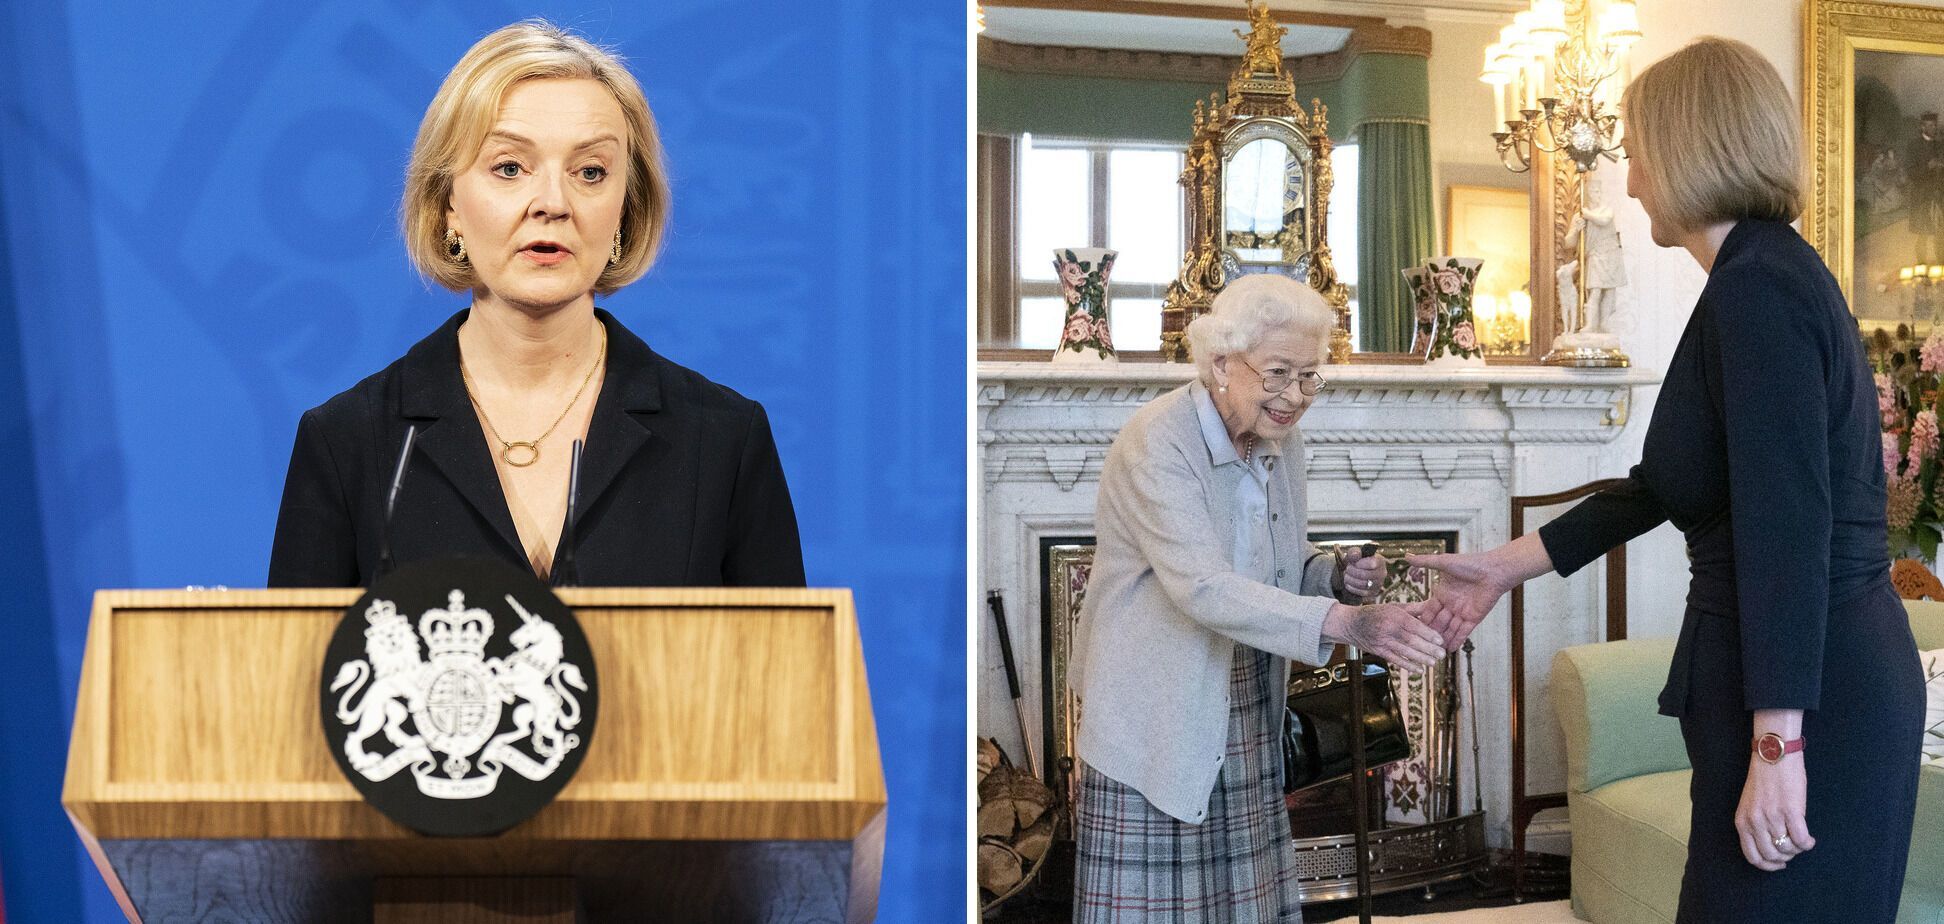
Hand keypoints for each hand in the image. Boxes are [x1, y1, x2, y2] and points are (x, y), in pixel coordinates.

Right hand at [1322, 602, 1445, 671]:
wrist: (1351, 624)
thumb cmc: (1376, 613)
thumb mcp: (1394, 607)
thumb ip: (1414, 609)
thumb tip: (1433, 606)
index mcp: (1394, 615)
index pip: (1414, 625)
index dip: (1428, 633)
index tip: (1440, 640)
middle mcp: (1388, 629)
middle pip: (1411, 640)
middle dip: (1428, 648)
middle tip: (1442, 654)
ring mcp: (1382, 641)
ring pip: (1404, 651)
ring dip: (1420, 658)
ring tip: (1433, 663)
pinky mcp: (1378, 651)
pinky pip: (1395, 660)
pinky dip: (1407, 666)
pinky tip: (1419, 670)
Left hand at [1338, 550, 1386, 603]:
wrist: (1355, 572)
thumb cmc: (1357, 562)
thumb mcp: (1354, 554)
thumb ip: (1354, 552)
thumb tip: (1355, 554)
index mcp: (1380, 561)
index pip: (1372, 563)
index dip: (1360, 564)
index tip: (1354, 563)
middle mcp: (1382, 573)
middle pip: (1366, 575)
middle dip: (1352, 572)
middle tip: (1347, 569)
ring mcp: (1378, 585)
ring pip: (1363, 585)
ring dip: (1351, 580)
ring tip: (1346, 575)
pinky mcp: (1373, 593)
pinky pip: (1362, 593)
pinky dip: (1352, 588)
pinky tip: (1348, 583)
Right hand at [1406, 550, 1512, 651]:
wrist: (1494, 571)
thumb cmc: (1470, 564)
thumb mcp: (1444, 562)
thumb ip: (1425, 562)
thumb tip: (1406, 556)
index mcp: (1442, 593)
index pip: (1428, 609)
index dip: (1421, 619)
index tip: (1410, 629)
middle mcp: (1450, 604)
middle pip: (1437, 622)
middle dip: (1429, 633)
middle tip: (1418, 645)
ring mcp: (1462, 612)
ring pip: (1449, 629)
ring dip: (1441, 640)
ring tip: (1431, 651)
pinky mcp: (1473, 618)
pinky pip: (1463, 632)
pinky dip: (1456, 641)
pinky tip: (1449, 651)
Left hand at [1736, 753, 1813, 870]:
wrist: (1773, 755)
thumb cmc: (1764, 779)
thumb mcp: (1750, 805)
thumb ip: (1756, 825)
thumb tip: (1772, 846)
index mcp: (1742, 821)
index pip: (1752, 856)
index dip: (1768, 865)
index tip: (1779, 864)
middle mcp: (1755, 822)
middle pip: (1772, 856)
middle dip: (1786, 858)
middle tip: (1793, 849)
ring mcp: (1772, 817)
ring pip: (1788, 849)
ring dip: (1797, 849)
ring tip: (1801, 840)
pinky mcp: (1790, 812)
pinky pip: (1801, 840)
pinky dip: (1808, 843)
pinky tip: (1810, 839)